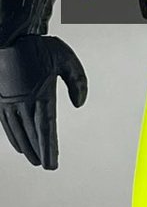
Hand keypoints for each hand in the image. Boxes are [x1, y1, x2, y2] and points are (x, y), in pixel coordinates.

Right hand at [0, 35, 87, 168]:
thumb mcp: (67, 59)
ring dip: (28, 148)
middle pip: (33, 134)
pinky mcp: (0, 101)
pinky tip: (19, 145)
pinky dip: (14, 138)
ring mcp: (9, 103)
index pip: (47, 128)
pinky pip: (6, 125)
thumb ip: (77, 81)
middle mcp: (23, 103)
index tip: (53, 162)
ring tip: (36, 160)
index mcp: (41, 94)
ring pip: (19, 132)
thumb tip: (80, 103)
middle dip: (41, 152)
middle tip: (48, 167)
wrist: (9, 40)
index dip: (50, 147)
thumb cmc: (39, 48)